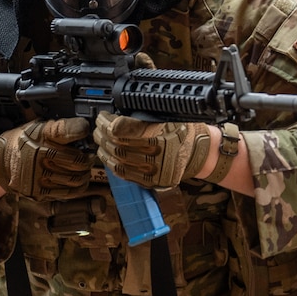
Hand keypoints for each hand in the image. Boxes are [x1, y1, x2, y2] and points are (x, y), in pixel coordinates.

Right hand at [0, 116, 93, 199]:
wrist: (2, 161)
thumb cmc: (25, 141)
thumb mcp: (38, 126)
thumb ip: (59, 128)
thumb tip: (85, 129)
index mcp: (39, 135)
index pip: (65, 130)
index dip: (80, 129)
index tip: (85, 130)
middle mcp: (39, 155)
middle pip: (77, 160)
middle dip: (88, 158)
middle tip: (89, 156)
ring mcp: (39, 175)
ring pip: (76, 178)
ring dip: (85, 174)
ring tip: (84, 169)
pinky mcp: (39, 191)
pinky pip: (68, 192)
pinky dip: (78, 187)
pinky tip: (79, 181)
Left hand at [93, 115, 212, 191]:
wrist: (198, 151)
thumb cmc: (183, 129)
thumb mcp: (168, 115)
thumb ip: (144, 114)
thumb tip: (117, 113)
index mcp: (163, 134)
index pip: (125, 131)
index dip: (109, 123)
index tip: (104, 117)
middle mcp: (159, 154)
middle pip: (118, 145)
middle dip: (103, 135)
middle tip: (99, 126)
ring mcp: (155, 171)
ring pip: (118, 161)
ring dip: (104, 149)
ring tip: (100, 139)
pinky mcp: (151, 182)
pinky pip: (124, 174)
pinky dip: (111, 164)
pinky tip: (107, 155)